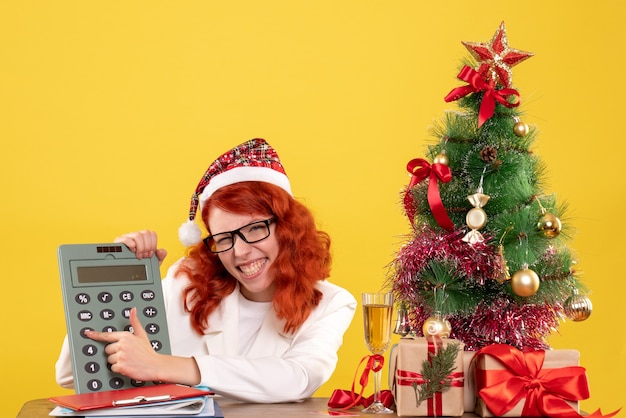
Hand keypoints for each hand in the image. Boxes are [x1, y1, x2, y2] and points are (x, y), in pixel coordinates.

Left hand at [86, 308, 201, 385]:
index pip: (107, 335)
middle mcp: (122, 345)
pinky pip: (112, 368)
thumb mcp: (142, 335)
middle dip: (114, 353)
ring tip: (128, 360)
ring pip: (109, 360)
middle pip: (107, 350)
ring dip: (116, 362)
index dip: (96, 335)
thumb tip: (133, 310)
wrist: (155, 365)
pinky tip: (127, 366)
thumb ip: (135, 322)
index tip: (88, 333)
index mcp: (126, 336)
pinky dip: (119, 369)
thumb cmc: (148, 351)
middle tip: (126, 354)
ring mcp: (121, 355)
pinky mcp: (121, 366)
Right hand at [114, 230, 167, 264]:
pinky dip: (131, 245)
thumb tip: (161, 251)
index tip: (150, 254)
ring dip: (140, 247)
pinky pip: (126, 238)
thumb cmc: (141, 264)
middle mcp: (137, 236)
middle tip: (144, 256)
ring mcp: (128, 237)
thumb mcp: (153, 262)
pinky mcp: (119, 241)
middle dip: (147, 247)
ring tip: (139, 255)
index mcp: (145, 238)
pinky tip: (132, 251)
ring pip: (138, 235)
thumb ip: (160, 256)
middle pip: (146, 233)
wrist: (130, 272)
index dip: (153, 244)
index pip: (152, 234)